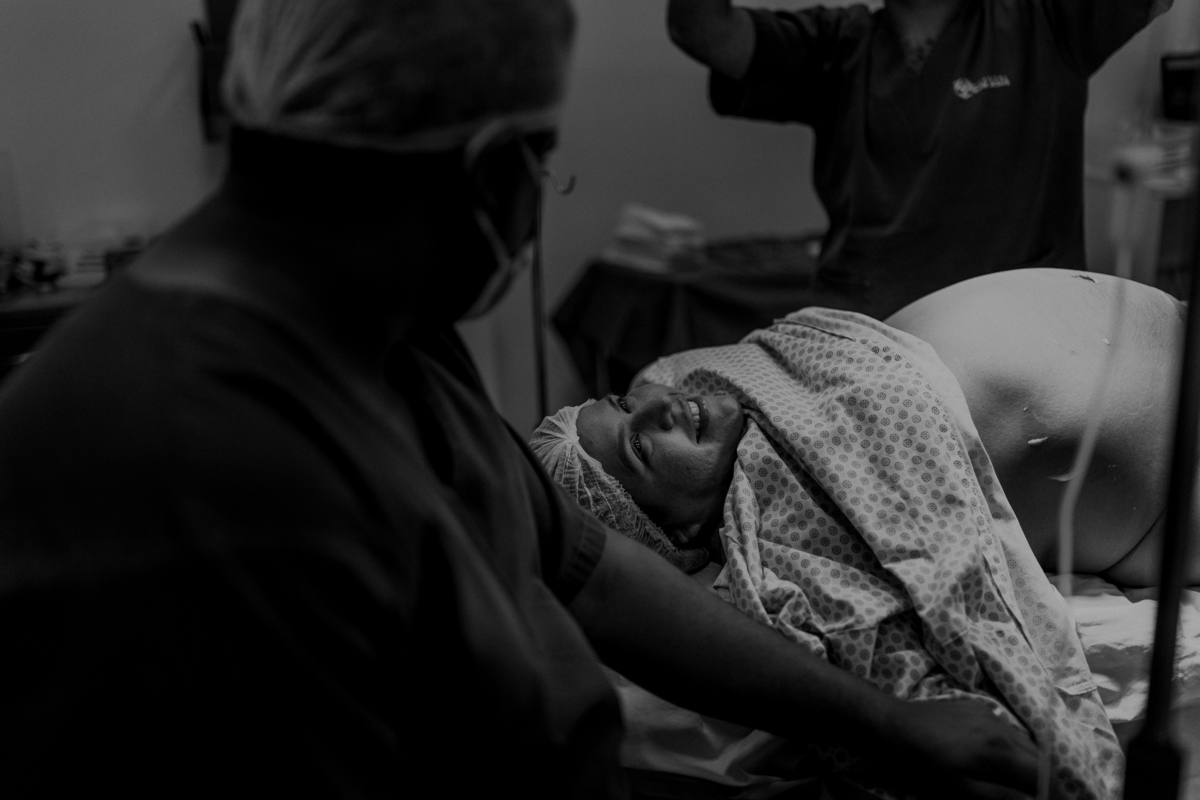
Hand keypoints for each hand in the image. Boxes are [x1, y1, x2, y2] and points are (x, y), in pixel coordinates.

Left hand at [877, 698, 1039, 799]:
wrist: (893, 725)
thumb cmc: (924, 763)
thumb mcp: (960, 789)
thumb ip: (1001, 797)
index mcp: (999, 750)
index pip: (1042, 774)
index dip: (1052, 791)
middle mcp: (1001, 727)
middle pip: (1039, 756)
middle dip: (1044, 778)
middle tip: (1039, 793)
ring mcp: (989, 714)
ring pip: (1024, 741)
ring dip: (1029, 762)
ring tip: (1022, 780)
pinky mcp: (977, 707)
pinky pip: (1006, 729)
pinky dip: (1012, 746)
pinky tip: (1000, 758)